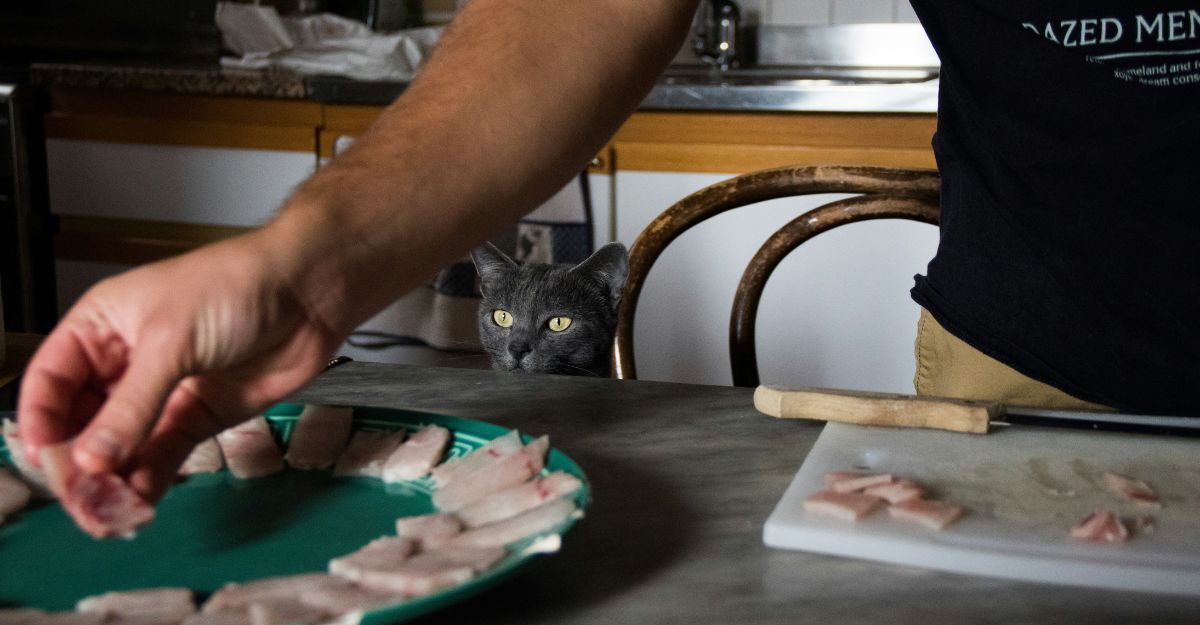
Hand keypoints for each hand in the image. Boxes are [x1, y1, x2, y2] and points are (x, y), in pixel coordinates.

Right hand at [17, 232, 340, 502]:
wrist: (308, 294)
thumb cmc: (237, 287)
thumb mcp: (171, 341)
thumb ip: (132, 405)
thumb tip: (92, 458)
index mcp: (102, 327)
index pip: (51, 382)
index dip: (41, 422)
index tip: (44, 460)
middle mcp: (126, 362)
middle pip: (82, 422)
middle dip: (77, 463)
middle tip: (82, 498)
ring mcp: (163, 392)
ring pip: (122, 445)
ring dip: (113, 479)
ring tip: (108, 513)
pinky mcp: (198, 415)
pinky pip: (162, 454)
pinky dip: (149, 479)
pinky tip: (139, 502)